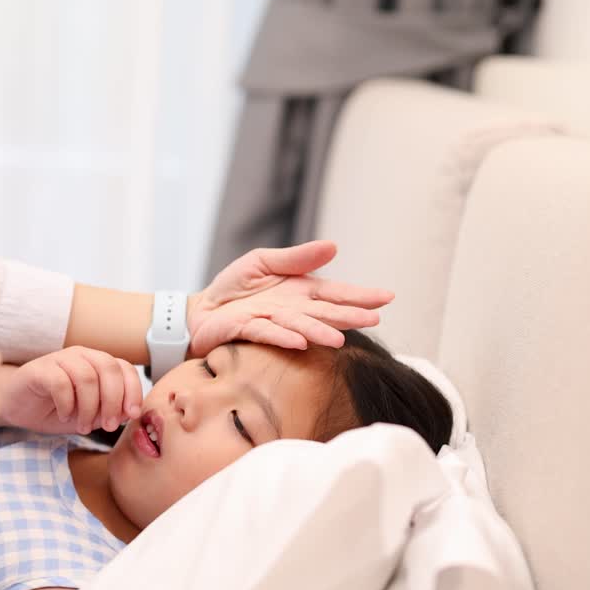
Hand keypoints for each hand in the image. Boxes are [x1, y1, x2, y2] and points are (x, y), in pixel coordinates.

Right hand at [0, 347, 142, 434]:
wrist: (17, 406)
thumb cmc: (55, 408)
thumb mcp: (89, 414)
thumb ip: (109, 411)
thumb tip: (128, 412)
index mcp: (97, 363)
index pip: (124, 368)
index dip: (133, 391)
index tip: (131, 415)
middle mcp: (81, 356)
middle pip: (108, 368)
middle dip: (113, 401)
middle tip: (108, 427)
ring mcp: (59, 359)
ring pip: (87, 377)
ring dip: (89, 408)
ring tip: (82, 427)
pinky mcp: (39, 369)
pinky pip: (61, 383)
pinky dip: (67, 404)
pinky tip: (63, 416)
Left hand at [188, 241, 394, 354]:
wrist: (202, 309)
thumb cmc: (235, 288)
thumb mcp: (264, 261)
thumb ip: (296, 257)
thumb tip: (333, 246)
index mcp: (300, 291)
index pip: (335, 293)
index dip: (360, 295)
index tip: (386, 297)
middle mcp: (292, 310)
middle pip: (325, 312)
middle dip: (349, 316)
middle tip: (374, 319)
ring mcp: (272, 322)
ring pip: (301, 327)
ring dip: (320, 333)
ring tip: (340, 339)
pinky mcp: (249, 331)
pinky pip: (267, 334)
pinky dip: (283, 337)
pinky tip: (299, 343)